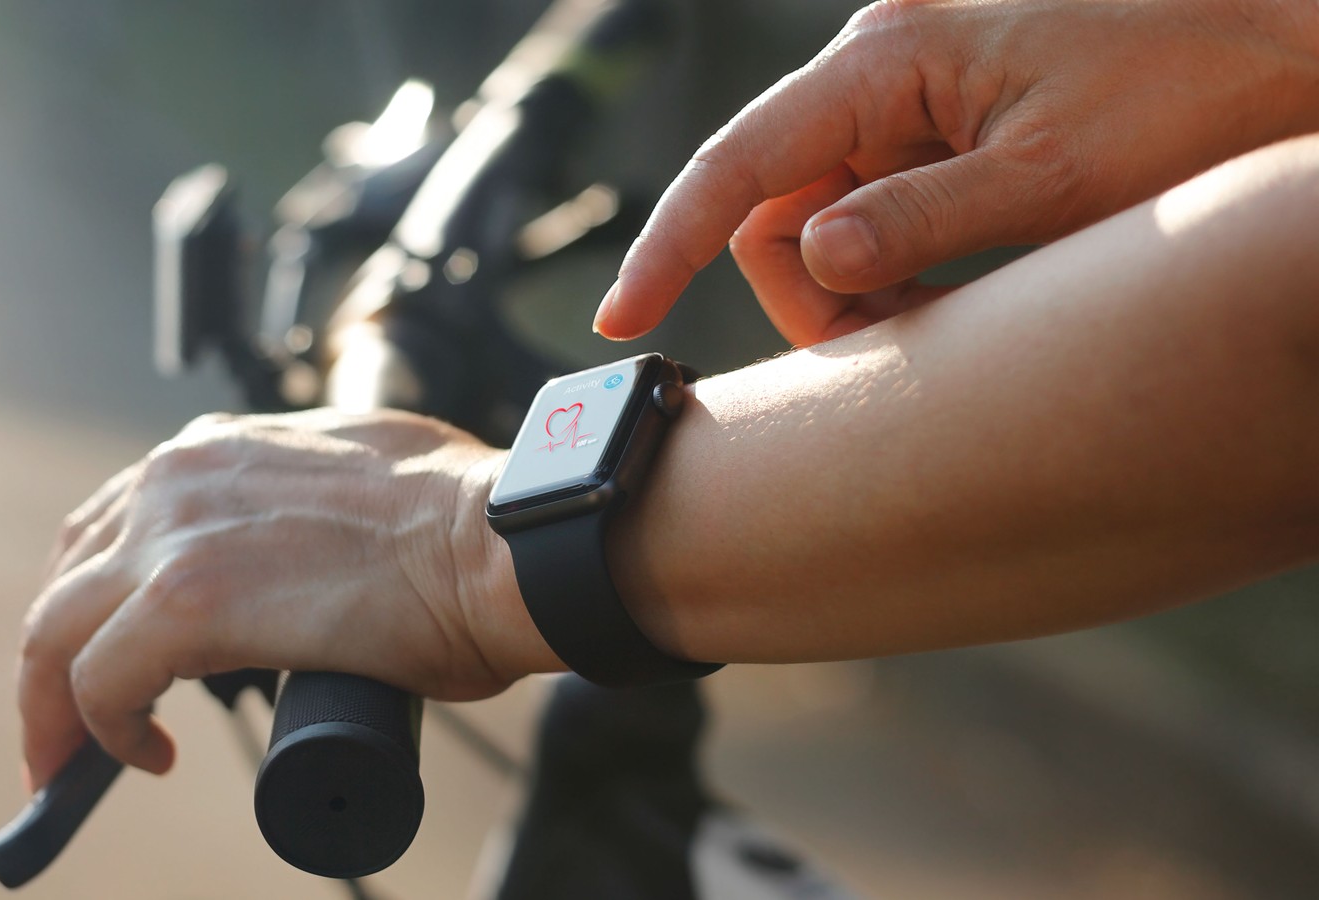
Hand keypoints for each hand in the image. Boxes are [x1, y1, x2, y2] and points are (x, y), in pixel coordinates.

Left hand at [16, 409, 540, 789]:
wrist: (500, 539)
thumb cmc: (463, 520)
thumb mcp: (359, 476)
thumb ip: (308, 503)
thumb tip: (316, 556)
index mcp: (218, 449)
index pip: (115, 522)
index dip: (98, 599)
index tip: (105, 652)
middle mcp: (178, 478)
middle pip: (68, 574)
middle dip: (58, 656)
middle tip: (72, 722)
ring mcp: (175, 536)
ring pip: (56, 631)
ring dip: (55, 706)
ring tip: (80, 760)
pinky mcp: (186, 601)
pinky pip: (97, 681)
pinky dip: (104, 731)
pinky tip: (145, 756)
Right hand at [595, 0, 1318, 344]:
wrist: (1286, 64)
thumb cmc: (1192, 100)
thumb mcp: (1055, 176)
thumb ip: (921, 218)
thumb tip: (812, 257)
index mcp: (892, 56)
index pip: (742, 162)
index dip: (669, 244)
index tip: (620, 320)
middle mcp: (882, 69)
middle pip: (771, 204)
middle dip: (809, 290)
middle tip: (889, 341)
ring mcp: (908, 100)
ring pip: (815, 220)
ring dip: (854, 290)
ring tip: (943, 313)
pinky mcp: (937, 133)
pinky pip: (867, 215)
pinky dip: (889, 274)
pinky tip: (952, 290)